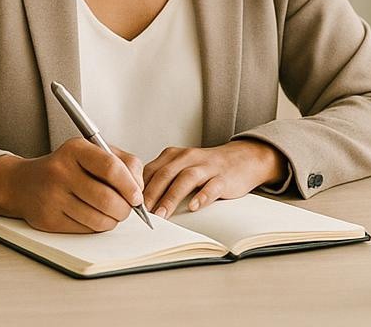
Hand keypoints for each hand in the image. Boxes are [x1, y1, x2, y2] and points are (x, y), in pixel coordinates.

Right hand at [9, 138, 144, 233]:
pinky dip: (97, 226)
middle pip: (107, 198)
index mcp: (76, 149)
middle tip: (128, 208)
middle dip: (125, 209)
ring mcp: (54, 196)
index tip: (137, 196)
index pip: (111, 168)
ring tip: (112, 212)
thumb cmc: (66, 166)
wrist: (25, 183)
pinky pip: (86, 230)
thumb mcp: (92, 152)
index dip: (129, 185)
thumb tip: (139, 188)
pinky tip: (93, 216)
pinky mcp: (49, 219)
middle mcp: (62, 171)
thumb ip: (122, 163)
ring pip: (99, 219)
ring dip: (113, 220)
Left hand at [142, 140, 285, 218]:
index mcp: (174, 155)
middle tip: (141, 213)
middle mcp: (188, 157)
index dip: (139, 186)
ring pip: (186, 179)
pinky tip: (193, 206)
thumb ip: (162, 178)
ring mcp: (207, 166)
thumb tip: (137, 198)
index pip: (152, 170)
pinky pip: (212, 186)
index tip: (130, 204)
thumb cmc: (205, 168)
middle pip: (166, 174)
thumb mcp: (181, 166)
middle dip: (152, 194)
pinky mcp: (223, 177)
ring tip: (162, 215)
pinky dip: (202, 196)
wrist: (241, 159)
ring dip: (171, 197)